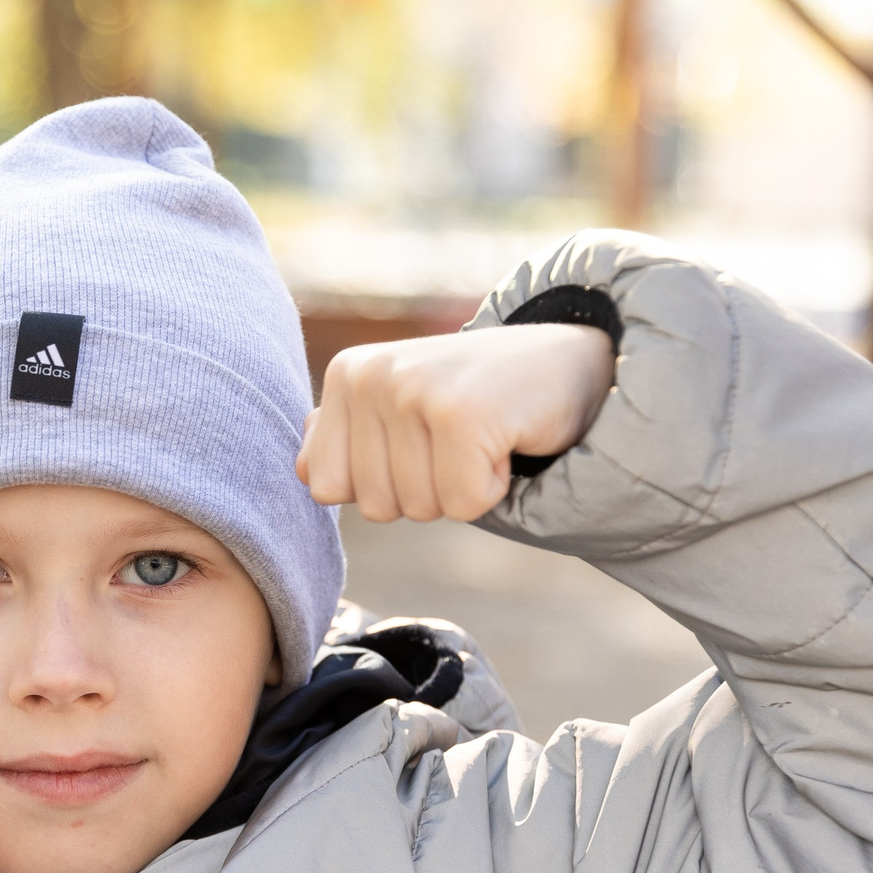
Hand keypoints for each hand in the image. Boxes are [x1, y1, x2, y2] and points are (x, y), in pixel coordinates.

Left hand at [296, 321, 614, 522]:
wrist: (570, 363)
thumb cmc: (481, 400)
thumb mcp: (405, 413)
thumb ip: (350, 438)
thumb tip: (301, 471)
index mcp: (346, 374)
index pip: (325, 488)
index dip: (384, 484)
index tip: (423, 441)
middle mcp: (370, 375)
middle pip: (374, 506)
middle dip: (428, 490)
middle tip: (462, 437)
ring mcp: (413, 390)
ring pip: (420, 508)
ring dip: (462, 487)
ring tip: (483, 436)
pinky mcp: (461, 413)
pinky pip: (464, 505)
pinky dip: (494, 488)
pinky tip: (506, 439)